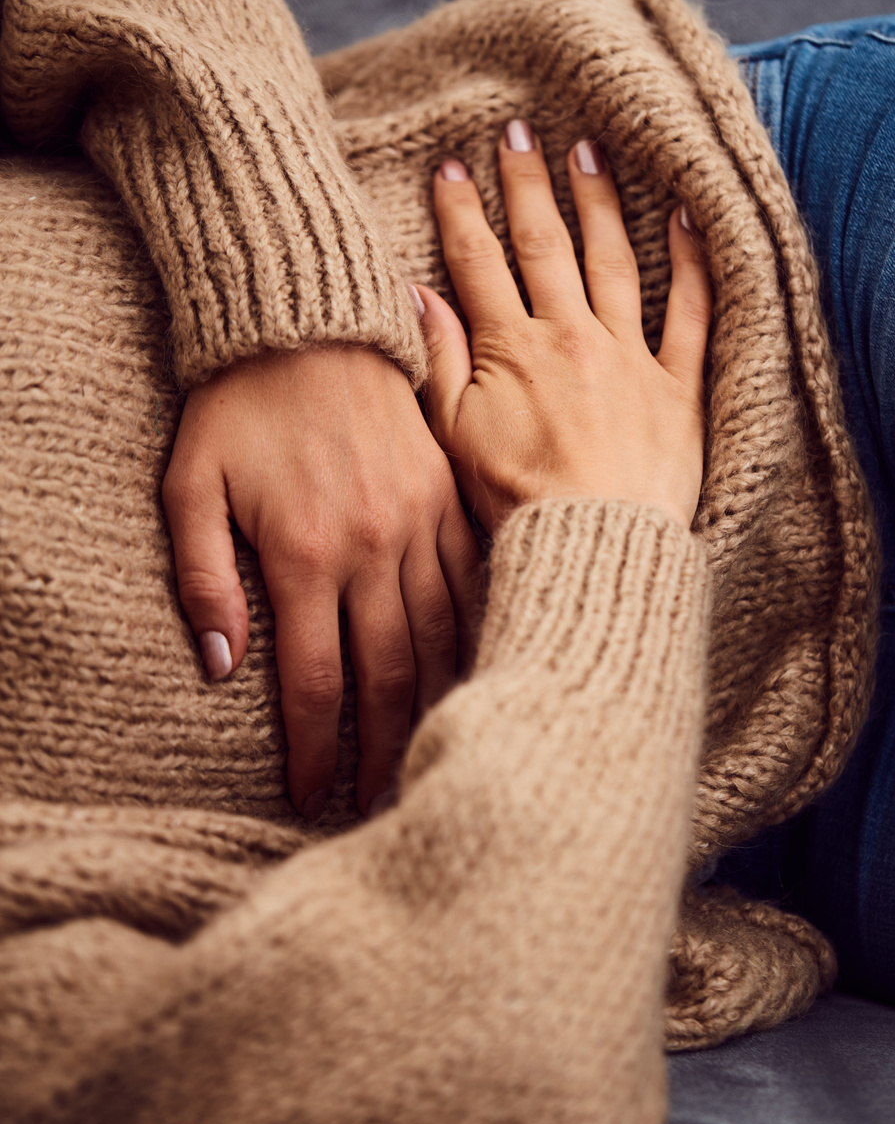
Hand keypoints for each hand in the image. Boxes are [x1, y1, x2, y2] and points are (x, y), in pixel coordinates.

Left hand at [163, 347, 480, 818]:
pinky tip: (472, 673)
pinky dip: (475, 633)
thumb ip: (203, 579)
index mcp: (306, 553)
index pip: (318, 681)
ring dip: (433, 704)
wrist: (308, 321)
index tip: (311, 797)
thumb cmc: (237, 406)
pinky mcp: (450, 494)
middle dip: (380, 749)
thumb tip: (222, 667)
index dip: (316, 750)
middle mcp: (374, 545)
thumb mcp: (190, 487)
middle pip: (388, 675)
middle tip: (374, 803)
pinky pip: (473, 579)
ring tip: (424, 756)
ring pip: (441, 635)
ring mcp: (421, 519)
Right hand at [416, 121, 710, 531]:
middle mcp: (570, 338)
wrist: (591, 545)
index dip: (463, 211)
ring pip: (613, 262)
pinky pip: (691, 313)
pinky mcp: (677, 387)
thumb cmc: (515, 505)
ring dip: (598, 204)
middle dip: (529, 185)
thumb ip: (440, 361)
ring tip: (589, 154)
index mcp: (511, 350)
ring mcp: (628, 357)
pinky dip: (692, 263)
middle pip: (546, 246)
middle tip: (520, 132)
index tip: (452, 166)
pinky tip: (687, 216)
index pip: (479, 263)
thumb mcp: (454, 438)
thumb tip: (417, 295)